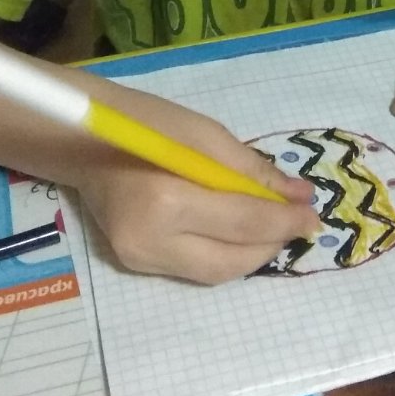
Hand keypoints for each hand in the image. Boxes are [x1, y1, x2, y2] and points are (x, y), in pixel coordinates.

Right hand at [77, 82, 320, 283]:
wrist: (80, 137)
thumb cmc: (145, 122)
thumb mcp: (205, 134)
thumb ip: (253, 170)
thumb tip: (300, 196)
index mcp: (167, 200)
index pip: (243, 222)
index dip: (285, 220)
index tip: (314, 212)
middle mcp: (151, 241)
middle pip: (231, 260)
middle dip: (272, 244)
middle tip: (299, 223)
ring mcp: (137, 258)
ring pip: (214, 273)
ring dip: (252, 255)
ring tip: (274, 229)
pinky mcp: (132, 264)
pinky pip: (193, 269)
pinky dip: (224, 254)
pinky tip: (240, 233)